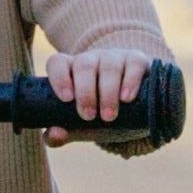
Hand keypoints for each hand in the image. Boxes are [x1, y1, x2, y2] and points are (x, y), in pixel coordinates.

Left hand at [40, 43, 154, 137]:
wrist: (136, 114)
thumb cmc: (101, 117)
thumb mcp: (83, 127)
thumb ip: (66, 132)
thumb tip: (54, 135)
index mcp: (71, 71)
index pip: (57, 63)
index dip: (59, 78)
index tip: (66, 99)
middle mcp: (91, 60)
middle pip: (84, 65)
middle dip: (86, 92)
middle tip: (89, 116)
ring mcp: (115, 57)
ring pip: (108, 65)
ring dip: (108, 92)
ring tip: (109, 116)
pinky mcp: (137, 60)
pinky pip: (133, 64)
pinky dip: (130, 81)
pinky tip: (127, 98)